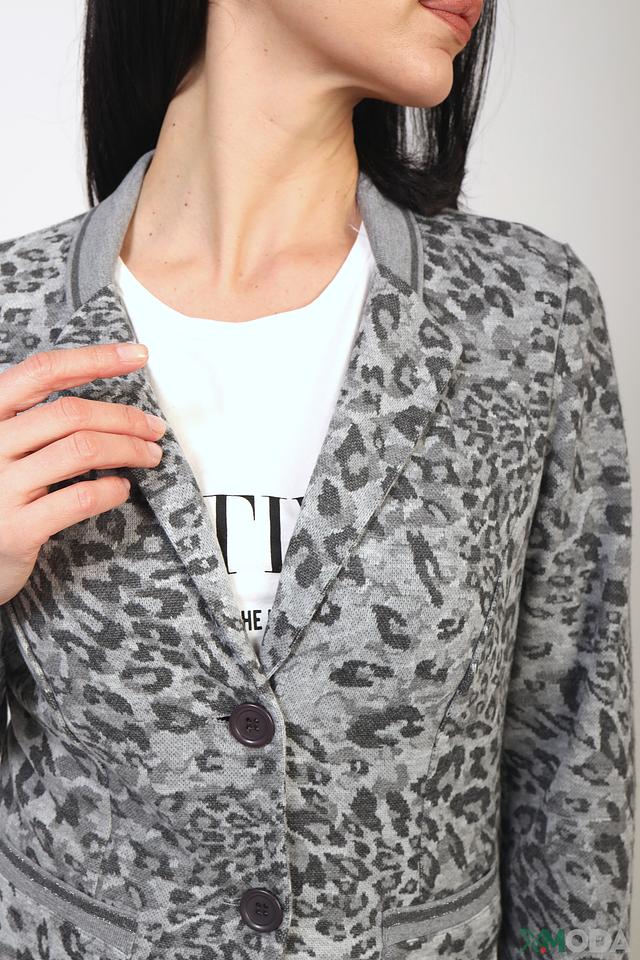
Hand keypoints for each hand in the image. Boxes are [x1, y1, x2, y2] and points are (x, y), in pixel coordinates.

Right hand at [0, 342, 165, 605]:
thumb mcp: (4, 444)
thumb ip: (38, 420)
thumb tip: (107, 400)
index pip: (43, 371)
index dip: (95, 359)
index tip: (138, 355)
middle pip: (72, 413)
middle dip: (125, 418)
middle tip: (154, 429)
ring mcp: (0, 487)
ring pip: (82, 450)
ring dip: (128, 449)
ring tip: (148, 456)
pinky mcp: (17, 529)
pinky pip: (80, 498)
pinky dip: (112, 489)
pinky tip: (120, 488)